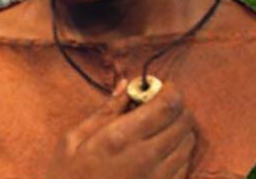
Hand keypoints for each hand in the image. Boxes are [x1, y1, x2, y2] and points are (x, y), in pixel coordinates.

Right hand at [44, 77, 197, 178]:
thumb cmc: (67, 177)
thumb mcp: (73, 140)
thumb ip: (105, 112)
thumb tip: (127, 86)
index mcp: (120, 138)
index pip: (166, 106)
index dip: (170, 90)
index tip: (161, 85)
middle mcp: (146, 157)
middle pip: (183, 122)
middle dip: (176, 106)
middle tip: (157, 104)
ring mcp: (159, 178)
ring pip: (188, 142)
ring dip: (179, 128)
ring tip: (157, 127)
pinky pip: (185, 164)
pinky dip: (178, 150)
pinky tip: (159, 149)